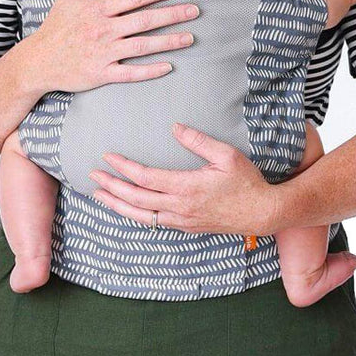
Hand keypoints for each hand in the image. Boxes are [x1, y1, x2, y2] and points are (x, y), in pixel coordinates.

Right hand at [28, 0, 200, 93]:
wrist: (37, 62)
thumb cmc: (54, 29)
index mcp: (98, 9)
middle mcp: (104, 30)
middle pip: (145, 20)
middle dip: (173, 15)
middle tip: (195, 11)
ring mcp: (103, 53)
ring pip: (143, 46)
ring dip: (169, 41)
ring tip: (190, 38)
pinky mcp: (101, 73)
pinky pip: (130, 73)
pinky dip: (150, 70)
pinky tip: (168, 66)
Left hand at [88, 123, 280, 234]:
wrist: (262, 213)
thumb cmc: (247, 182)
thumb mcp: (227, 155)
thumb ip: (199, 141)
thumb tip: (175, 127)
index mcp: (187, 187)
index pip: (145, 177)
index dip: (124, 167)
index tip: (108, 157)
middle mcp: (180, 207)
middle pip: (136, 198)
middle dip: (111, 186)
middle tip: (92, 176)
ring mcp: (181, 220)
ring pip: (140, 216)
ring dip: (117, 205)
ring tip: (99, 195)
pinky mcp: (186, 227)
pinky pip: (153, 222)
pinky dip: (135, 215)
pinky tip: (126, 208)